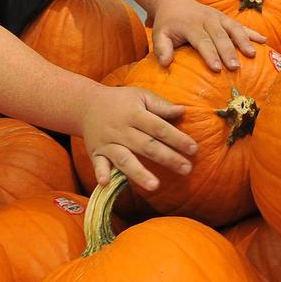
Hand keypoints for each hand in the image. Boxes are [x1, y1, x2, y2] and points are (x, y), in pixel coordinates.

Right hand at [80, 85, 197, 190]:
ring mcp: (108, 142)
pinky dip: (101, 173)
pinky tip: (107, 183)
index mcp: (134, 114)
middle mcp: (121, 129)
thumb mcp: (141, 96)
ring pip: (124, 158)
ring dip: (139, 172)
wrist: (87, 105)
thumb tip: (182, 110)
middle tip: (186, 169)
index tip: (193, 149)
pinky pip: (98, 164)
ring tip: (155, 185)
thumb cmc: (121, 101)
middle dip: (167, 158)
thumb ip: (161, 105)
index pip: (159, 128)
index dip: (177, 138)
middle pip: (146, 146)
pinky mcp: (96, 153)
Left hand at [151, 0, 265, 71]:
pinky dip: (253, 32)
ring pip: (233, 28)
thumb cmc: (168, 24)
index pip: (202, 40)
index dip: (209, 54)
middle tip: (235, 67)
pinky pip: (241, 25)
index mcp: (191, 25)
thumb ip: (161, 48)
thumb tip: (165, 63)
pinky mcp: (226, 18)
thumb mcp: (159, 34)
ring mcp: (218, 17)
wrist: (176, 2)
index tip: (217, 68)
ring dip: (244, 41)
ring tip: (252, 55)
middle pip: (220, 36)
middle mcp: (207, 19)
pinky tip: (264, 41)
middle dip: (228, 51)